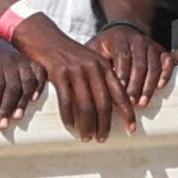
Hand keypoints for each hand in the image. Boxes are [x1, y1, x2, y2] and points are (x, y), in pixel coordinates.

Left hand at [0, 40, 45, 128]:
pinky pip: (40, 73)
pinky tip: (34, 100)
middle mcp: (9, 58)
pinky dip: (39, 86)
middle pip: (12, 85)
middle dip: (7, 107)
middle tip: (3, 125)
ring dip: (23, 101)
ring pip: (27, 81)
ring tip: (17, 117)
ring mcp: (21, 60)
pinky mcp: (30, 62)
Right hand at [14, 14, 134, 140]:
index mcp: (104, 66)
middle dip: (104, 124)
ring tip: (87, 138)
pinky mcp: (59, 74)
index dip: (127, 112)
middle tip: (103, 139)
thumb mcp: (90, 61)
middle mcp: (93, 68)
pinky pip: (66, 100)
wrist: (45, 37)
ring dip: (87, 125)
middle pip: (103, 103)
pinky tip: (70, 126)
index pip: (120, 93)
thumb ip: (101, 78)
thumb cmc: (69, 54)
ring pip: (85, 105)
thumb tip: (111, 105)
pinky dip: (69, 116)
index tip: (131, 128)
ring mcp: (76, 71)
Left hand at [89, 21, 172, 111]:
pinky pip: (167, 61)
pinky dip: (165, 74)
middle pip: (139, 65)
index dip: (123, 76)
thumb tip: (82, 83)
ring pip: (153, 66)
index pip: (122, 58)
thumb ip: (90, 62)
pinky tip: (160, 87)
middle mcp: (136, 40)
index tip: (120, 95)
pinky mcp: (161, 50)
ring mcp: (150, 45)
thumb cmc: (106, 46)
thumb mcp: (95, 48)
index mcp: (119, 40)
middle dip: (136, 86)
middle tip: (131, 104)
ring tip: (143, 103)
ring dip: (149, 86)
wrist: (125, 30)